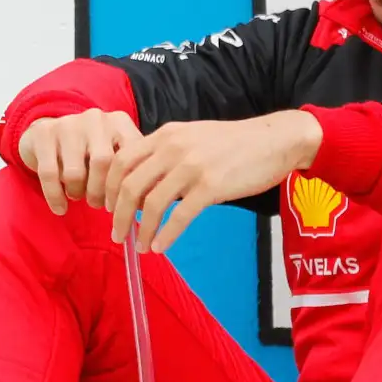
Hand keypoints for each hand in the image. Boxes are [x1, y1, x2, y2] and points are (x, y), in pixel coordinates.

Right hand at [18, 109, 142, 214]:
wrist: (48, 133)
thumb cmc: (89, 152)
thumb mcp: (113, 154)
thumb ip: (130, 173)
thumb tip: (144, 208)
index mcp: (120, 123)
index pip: (130, 157)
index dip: (126, 187)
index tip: (122, 205)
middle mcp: (96, 119)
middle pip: (103, 163)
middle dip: (101, 192)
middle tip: (98, 204)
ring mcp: (68, 124)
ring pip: (75, 172)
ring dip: (77, 193)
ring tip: (78, 196)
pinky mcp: (44, 134)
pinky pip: (50, 174)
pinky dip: (55, 196)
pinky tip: (60, 208)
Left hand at [106, 110, 323, 254]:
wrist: (274, 140)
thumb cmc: (234, 143)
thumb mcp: (192, 137)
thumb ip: (166, 154)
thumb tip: (142, 185)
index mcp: (165, 135)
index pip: (121, 161)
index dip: (108, 187)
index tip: (106, 207)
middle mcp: (173, 148)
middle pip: (129, 185)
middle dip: (117, 214)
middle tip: (116, 233)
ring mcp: (192, 167)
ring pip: (151, 204)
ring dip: (140, 229)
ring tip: (139, 246)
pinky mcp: (211, 186)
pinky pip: (180, 216)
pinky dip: (166, 235)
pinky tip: (161, 247)